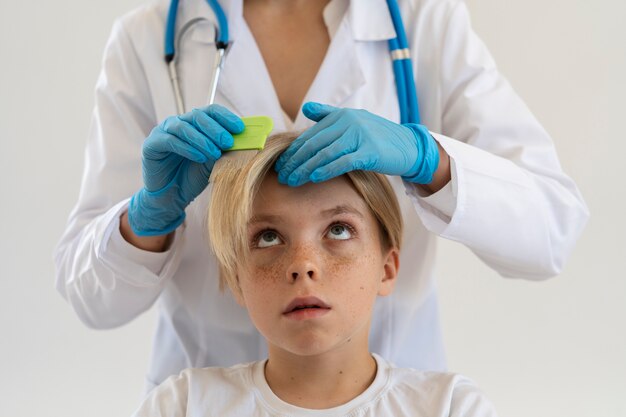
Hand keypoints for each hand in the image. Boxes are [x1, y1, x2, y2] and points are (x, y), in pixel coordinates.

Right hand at [128, 104, 243, 235]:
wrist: (171, 197)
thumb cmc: (193, 177)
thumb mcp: (213, 162)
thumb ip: (223, 149)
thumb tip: (243, 140)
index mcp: (194, 123)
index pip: (211, 112)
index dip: (226, 117)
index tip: (240, 128)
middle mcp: (178, 123)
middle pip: (198, 116)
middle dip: (215, 129)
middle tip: (228, 142)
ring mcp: (163, 132)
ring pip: (183, 127)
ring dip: (202, 139)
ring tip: (215, 153)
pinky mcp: (152, 144)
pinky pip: (170, 141)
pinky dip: (187, 148)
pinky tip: (199, 157)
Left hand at [275, 102, 438, 186]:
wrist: (409, 146)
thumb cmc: (378, 137)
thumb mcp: (354, 121)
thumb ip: (329, 115)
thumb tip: (306, 108)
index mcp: (342, 115)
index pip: (311, 134)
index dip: (294, 151)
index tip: (282, 164)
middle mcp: (349, 122)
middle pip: (315, 144)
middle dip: (296, 161)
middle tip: (283, 176)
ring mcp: (360, 136)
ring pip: (326, 153)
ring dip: (306, 168)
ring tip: (293, 180)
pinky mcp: (370, 152)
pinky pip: (343, 162)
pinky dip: (326, 170)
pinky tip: (314, 177)